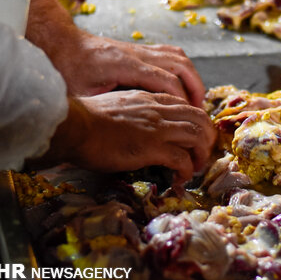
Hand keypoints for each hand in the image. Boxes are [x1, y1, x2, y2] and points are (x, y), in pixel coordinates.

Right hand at [43, 92, 216, 183]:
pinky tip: (179, 179)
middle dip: (207, 137)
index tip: (193, 137)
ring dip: (201, 154)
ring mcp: (157, 128)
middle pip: (199, 118)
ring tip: (194, 168)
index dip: (196, 122)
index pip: (186, 105)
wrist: (74, 126)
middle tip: (202, 153)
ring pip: (197, 136)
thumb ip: (135, 114)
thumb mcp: (118, 107)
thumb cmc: (86, 120)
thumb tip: (140, 128)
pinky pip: (181, 159)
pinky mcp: (152, 148)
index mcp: (150, 99)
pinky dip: (185, 170)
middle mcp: (159, 110)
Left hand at [53, 34, 205, 105]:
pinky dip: (183, 70)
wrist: (61, 43)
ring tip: (195, 101)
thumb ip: (104, 109)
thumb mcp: (81, 94)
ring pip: (180, 57)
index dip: (182, 99)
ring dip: (192, 78)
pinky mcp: (140, 50)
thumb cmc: (68, 70)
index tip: (188, 118)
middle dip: (195, 88)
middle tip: (199, 112)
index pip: (167, 80)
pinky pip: (172, 55)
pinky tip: (182, 87)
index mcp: (126, 65)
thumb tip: (121, 130)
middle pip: (181, 65)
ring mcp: (140, 49)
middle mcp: (138, 54)